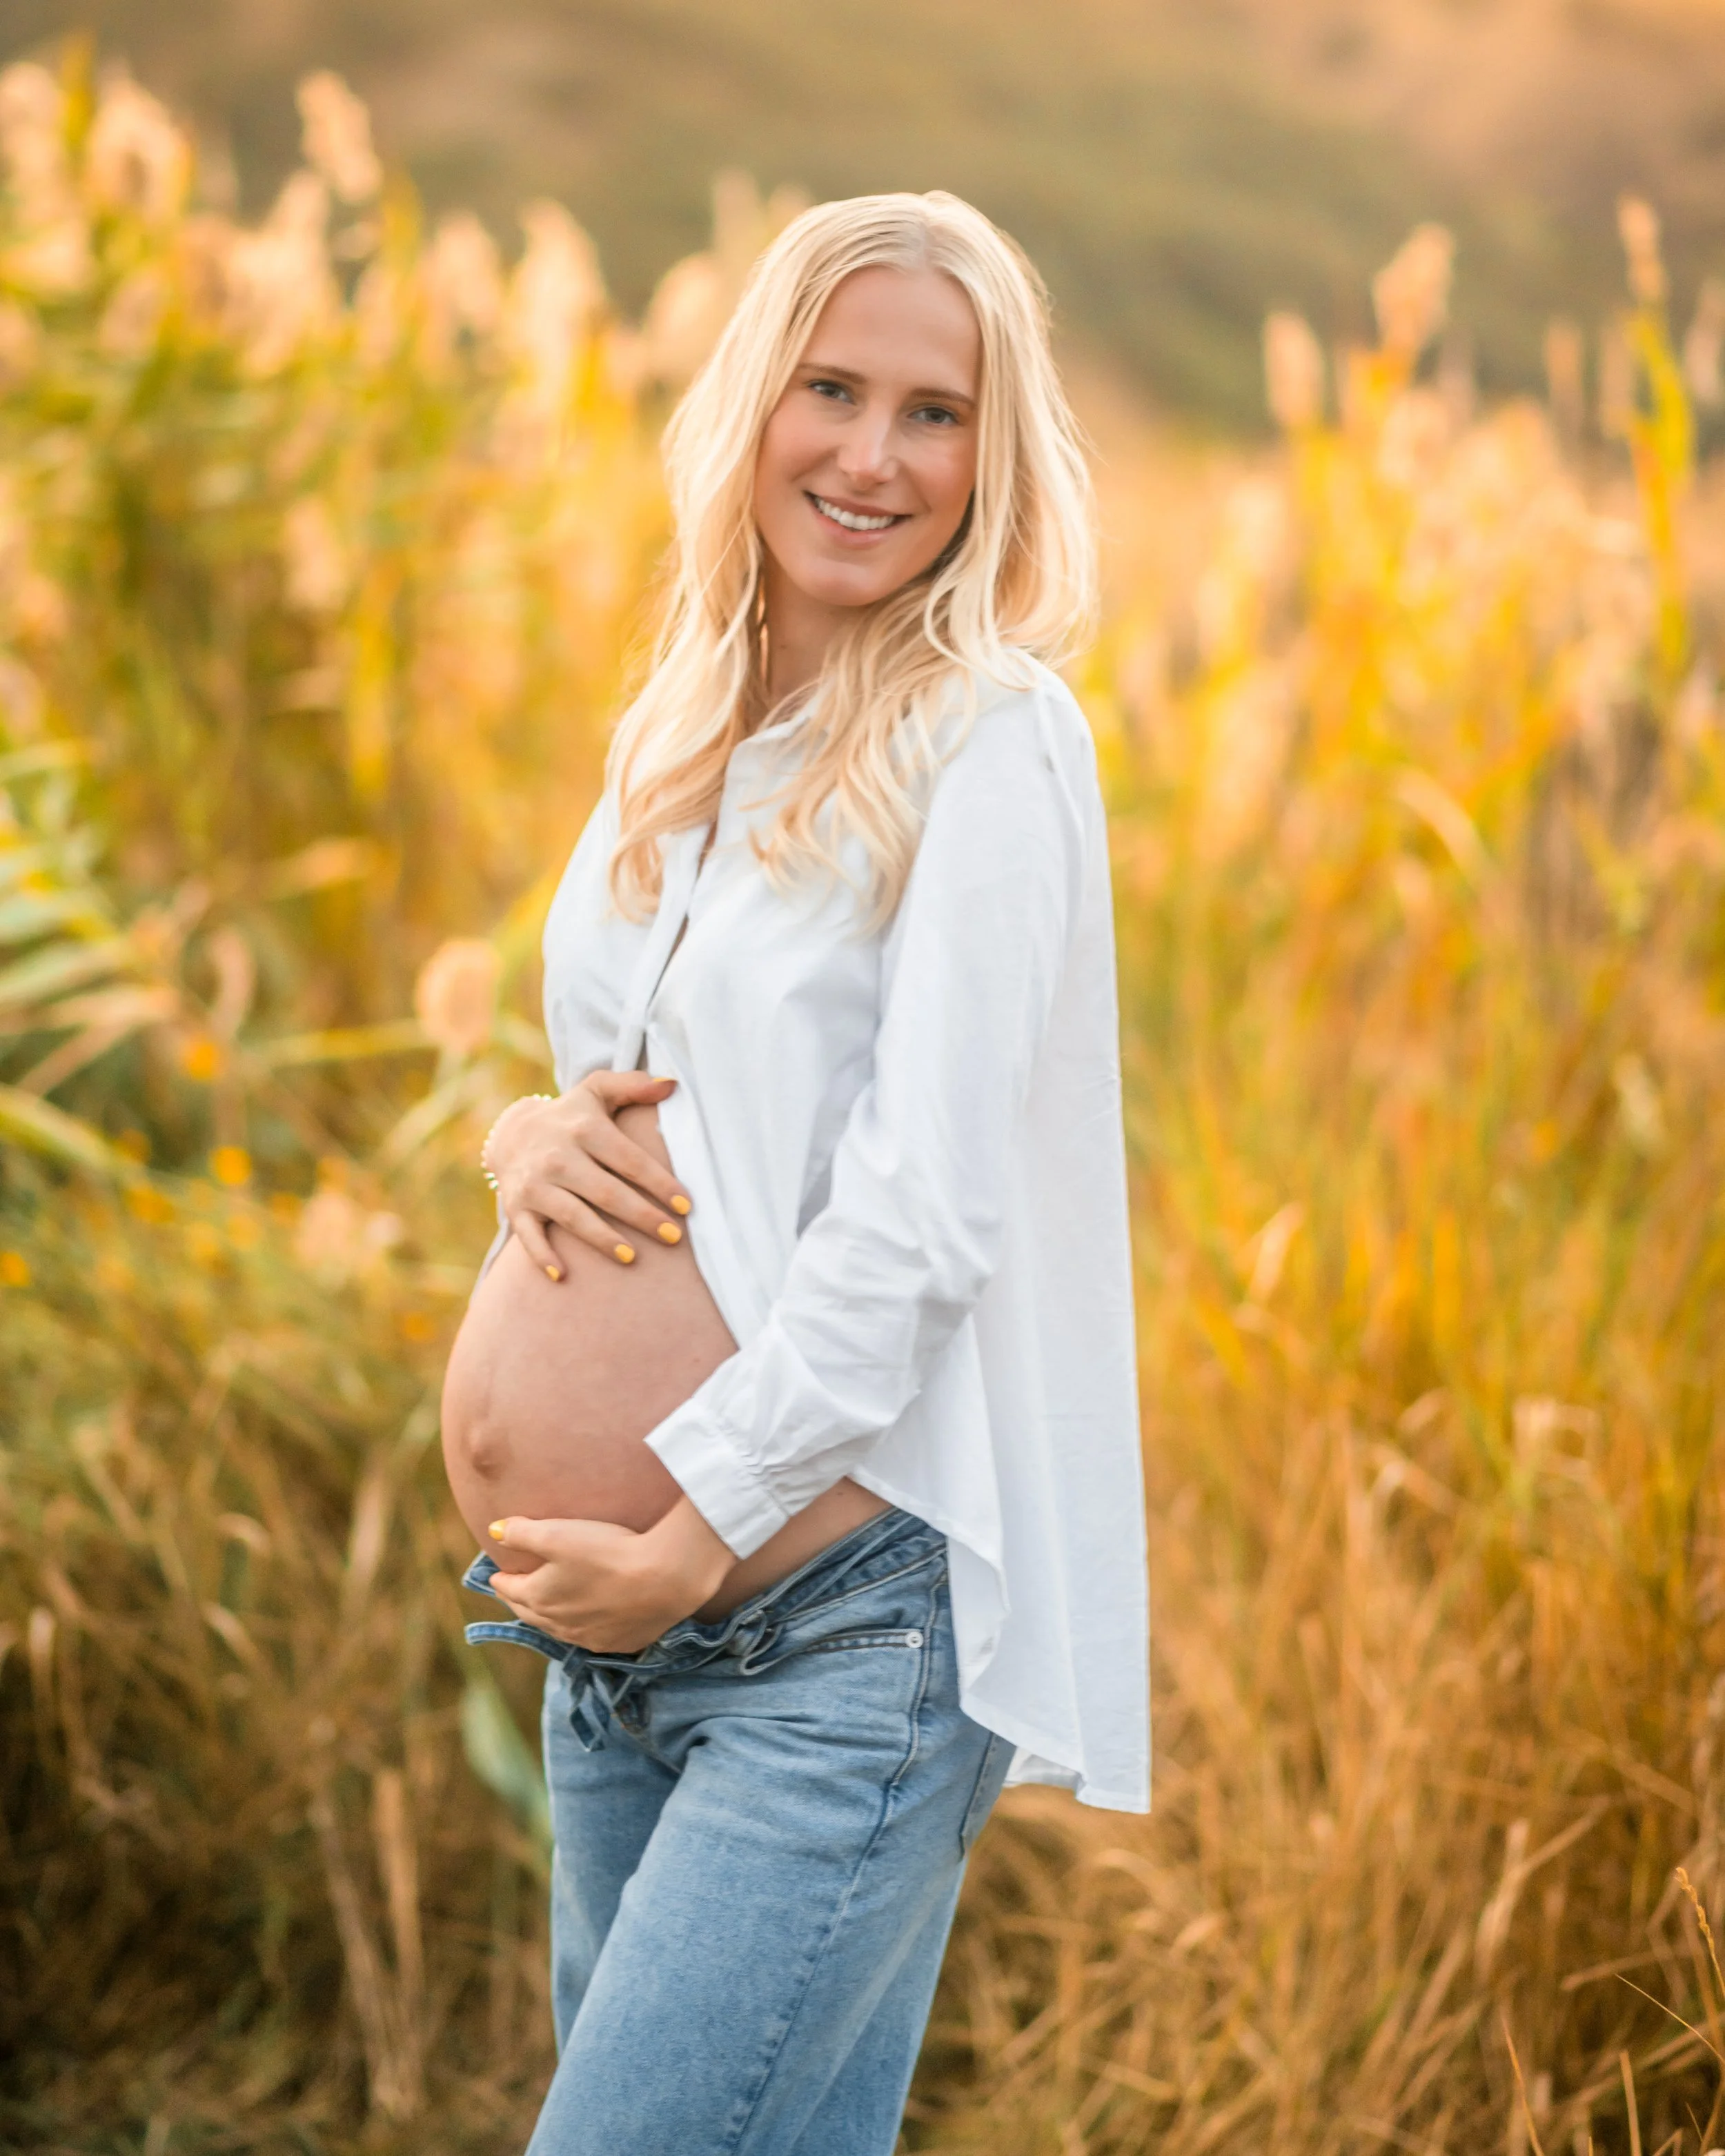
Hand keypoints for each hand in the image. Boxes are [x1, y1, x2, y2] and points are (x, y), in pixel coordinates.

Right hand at [485, 1071, 690, 1276]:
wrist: (511, 1134)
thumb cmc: (571, 1117)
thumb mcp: (597, 1092)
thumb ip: (634, 1085)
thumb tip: (673, 1084)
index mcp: (584, 1129)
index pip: (629, 1159)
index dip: (659, 1183)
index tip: (687, 1205)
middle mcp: (558, 1157)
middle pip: (606, 1192)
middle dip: (642, 1216)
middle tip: (675, 1237)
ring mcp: (535, 1184)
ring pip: (573, 1216)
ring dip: (602, 1239)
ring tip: (632, 1258)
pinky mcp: (517, 1207)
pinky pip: (529, 1236)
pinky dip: (542, 1256)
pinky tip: (563, 1276)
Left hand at [487, 1499, 735, 1651]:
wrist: (665, 1579)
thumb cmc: (607, 1551)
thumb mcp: (557, 1533)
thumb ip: (521, 1532)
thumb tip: (494, 1530)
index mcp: (539, 1599)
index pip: (508, 1589)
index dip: (501, 1578)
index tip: (498, 1572)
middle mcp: (559, 1626)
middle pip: (529, 1613)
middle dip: (519, 1600)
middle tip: (514, 1589)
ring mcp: (589, 1638)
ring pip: (558, 1629)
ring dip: (549, 1616)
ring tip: (547, 1604)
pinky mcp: (618, 1643)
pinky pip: (590, 1637)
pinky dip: (581, 1626)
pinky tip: (589, 1618)